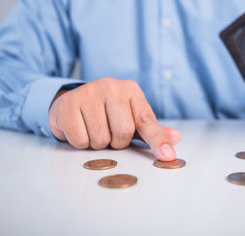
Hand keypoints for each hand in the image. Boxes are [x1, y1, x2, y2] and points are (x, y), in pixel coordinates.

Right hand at [48, 77, 180, 160]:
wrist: (70, 102)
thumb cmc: (106, 113)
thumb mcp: (130, 117)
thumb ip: (151, 129)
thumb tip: (176, 138)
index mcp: (131, 90)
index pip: (147, 120)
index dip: (158, 141)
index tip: (168, 156)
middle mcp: (111, 87)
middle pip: (123, 132)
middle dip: (116, 142)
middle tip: (108, 133)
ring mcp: (88, 93)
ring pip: (101, 138)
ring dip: (97, 144)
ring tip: (93, 130)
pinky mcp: (68, 104)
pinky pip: (80, 139)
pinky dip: (80, 142)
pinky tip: (79, 128)